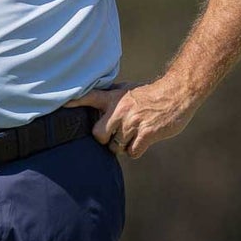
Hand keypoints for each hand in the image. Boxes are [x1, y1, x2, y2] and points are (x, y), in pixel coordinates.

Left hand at [63, 80, 197, 158]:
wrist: (177, 93)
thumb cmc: (150, 92)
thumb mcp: (126, 89)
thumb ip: (110, 96)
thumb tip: (94, 99)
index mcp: (113, 98)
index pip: (88, 97)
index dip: (74, 102)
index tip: (62, 105)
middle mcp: (120, 111)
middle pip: (98, 135)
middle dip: (104, 139)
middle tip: (113, 136)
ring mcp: (133, 123)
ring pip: (116, 146)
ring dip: (122, 146)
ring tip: (130, 137)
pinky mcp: (147, 134)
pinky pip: (132, 152)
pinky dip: (134, 151)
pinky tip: (140, 142)